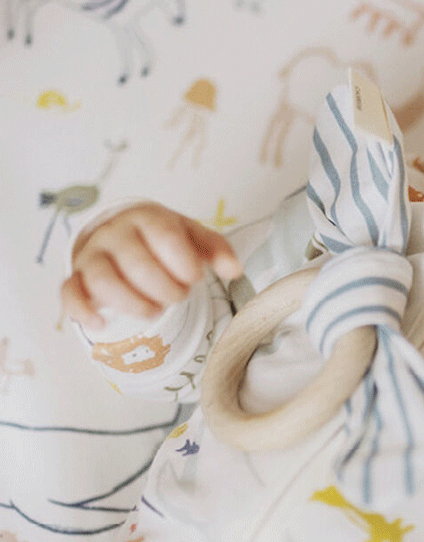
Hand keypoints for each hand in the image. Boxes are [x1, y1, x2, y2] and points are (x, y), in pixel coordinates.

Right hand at [60, 202, 242, 330]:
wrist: (124, 234)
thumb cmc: (164, 239)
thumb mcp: (193, 236)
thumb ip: (216, 249)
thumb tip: (234, 270)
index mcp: (146, 218)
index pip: (163, 235)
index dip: (182, 262)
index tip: (195, 278)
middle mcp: (115, 233)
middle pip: (135, 263)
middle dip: (163, 287)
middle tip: (179, 297)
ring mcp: (93, 256)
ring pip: (104, 280)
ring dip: (132, 303)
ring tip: (155, 312)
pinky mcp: (77, 278)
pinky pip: (70, 293)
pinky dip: (83, 311)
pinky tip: (102, 323)